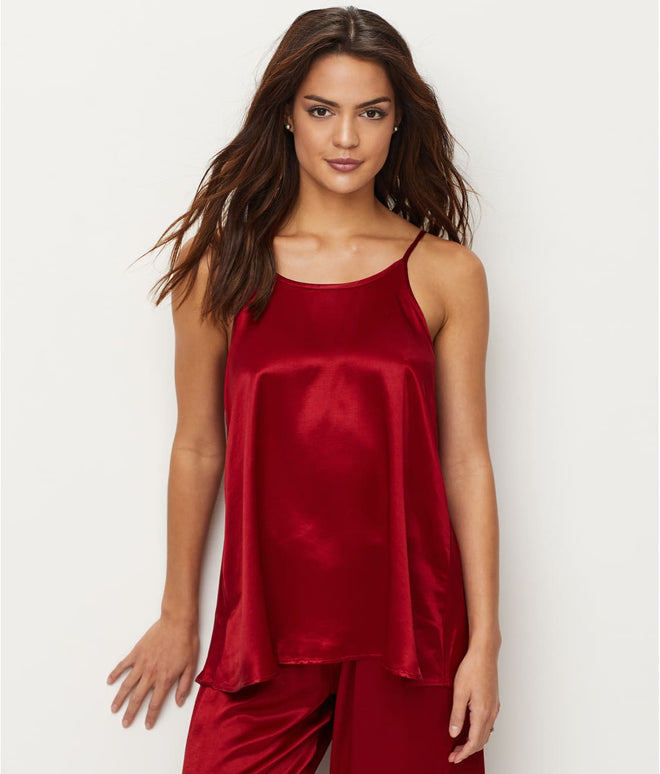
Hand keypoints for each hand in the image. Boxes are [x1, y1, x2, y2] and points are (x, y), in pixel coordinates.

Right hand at [107, 614, 198, 729]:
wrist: (178, 622)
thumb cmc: (187, 642)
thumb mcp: (191, 666)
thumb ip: (184, 686)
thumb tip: (179, 702)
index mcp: (165, 678)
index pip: (155, 703)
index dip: (150, 716)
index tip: (147, 725)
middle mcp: (151, 673)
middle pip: (138, 698)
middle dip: (130, 713)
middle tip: (124, 723)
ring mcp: (142, 663)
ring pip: (127, 685)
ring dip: (119, 698)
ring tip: (113, 708)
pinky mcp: (137, 652)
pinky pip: (123, 665)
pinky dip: (115, 673)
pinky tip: (109, 681)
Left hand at [447, 643, 499, 763]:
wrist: (484, 653)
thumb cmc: (472, 668)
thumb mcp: (459, 692)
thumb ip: (457, 715)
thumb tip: (454, 733)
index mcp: (482, 712)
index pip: (474, 741)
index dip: (464, 753)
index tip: (454, 759)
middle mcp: (491, 712)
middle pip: (481, 741)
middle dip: (468, 751)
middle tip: (454, 755)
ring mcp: (494, 707)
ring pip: (486, 733)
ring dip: (474, 742)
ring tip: (460, 745)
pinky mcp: (493, 701)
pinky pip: (489, 724)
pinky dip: (480, 733)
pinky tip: (472, 730)